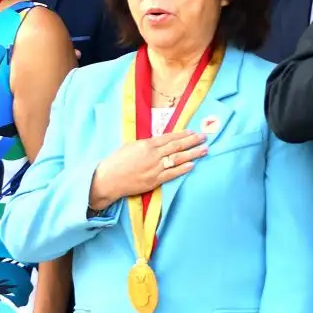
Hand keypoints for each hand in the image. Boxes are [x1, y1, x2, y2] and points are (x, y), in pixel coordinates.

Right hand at [92, 131, 207, 206]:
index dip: (182, 134)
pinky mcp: (154, 180)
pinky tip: (192, 165)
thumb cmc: (116, 161)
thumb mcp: (131, 146)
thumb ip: (146, 144)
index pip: (169, 137)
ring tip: (204, 150)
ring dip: (192, 154)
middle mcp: (153, 155)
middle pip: (177, 146)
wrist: (108, 179)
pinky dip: (183, 169)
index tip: (193, 132)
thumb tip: (158, 142)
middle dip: (192, 142)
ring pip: (178, 159)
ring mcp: (155, 168)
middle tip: (205, 138)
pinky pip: (172, 174)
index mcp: (147, 144)